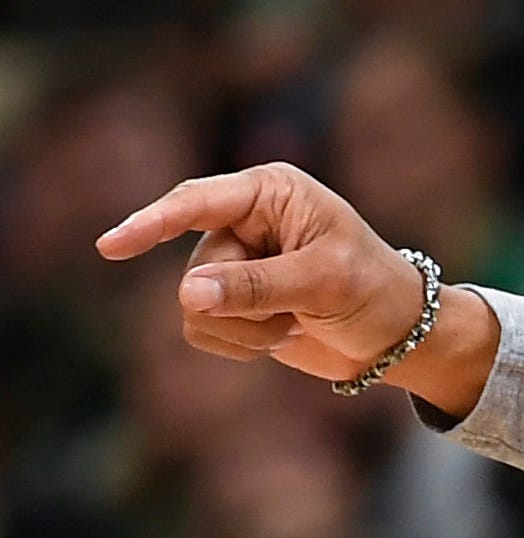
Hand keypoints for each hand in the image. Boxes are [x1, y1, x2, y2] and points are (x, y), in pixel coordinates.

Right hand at [94, 162, 499, 419]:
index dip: (152, 224)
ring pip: (195, 306)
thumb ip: (256, 286)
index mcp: (271, 193)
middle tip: (297, 311)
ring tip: (295, 323)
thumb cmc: (374, 292)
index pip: (197, 202)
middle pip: (199, 268)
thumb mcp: (324, 282)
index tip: (112, 247)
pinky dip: (240, 344)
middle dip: (244, 304)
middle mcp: (245, 222)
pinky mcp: (232, 303)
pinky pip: (202, 330)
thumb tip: (188, 294)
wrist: (398, 338)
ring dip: (246, 329)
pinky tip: (281, 336)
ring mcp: (235, 263)